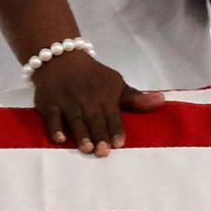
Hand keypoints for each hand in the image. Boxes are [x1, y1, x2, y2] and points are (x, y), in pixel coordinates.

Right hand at [31, 53, 164, 156]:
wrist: (61, 58)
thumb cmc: (93, 76)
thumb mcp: (115, 83)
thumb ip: (135, 98)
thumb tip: (162, 101)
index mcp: (105, 94)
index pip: (112, 114)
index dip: (115, 128)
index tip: (119, 143)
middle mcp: (86, 98)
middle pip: (94, 118)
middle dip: (99, 134)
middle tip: (103, 152)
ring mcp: (66, 101)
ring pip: (75, 118)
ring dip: (81, 133)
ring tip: (87, 149)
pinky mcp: (49, 103)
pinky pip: (52, 116)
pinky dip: (55, 127)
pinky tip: (60, 139)